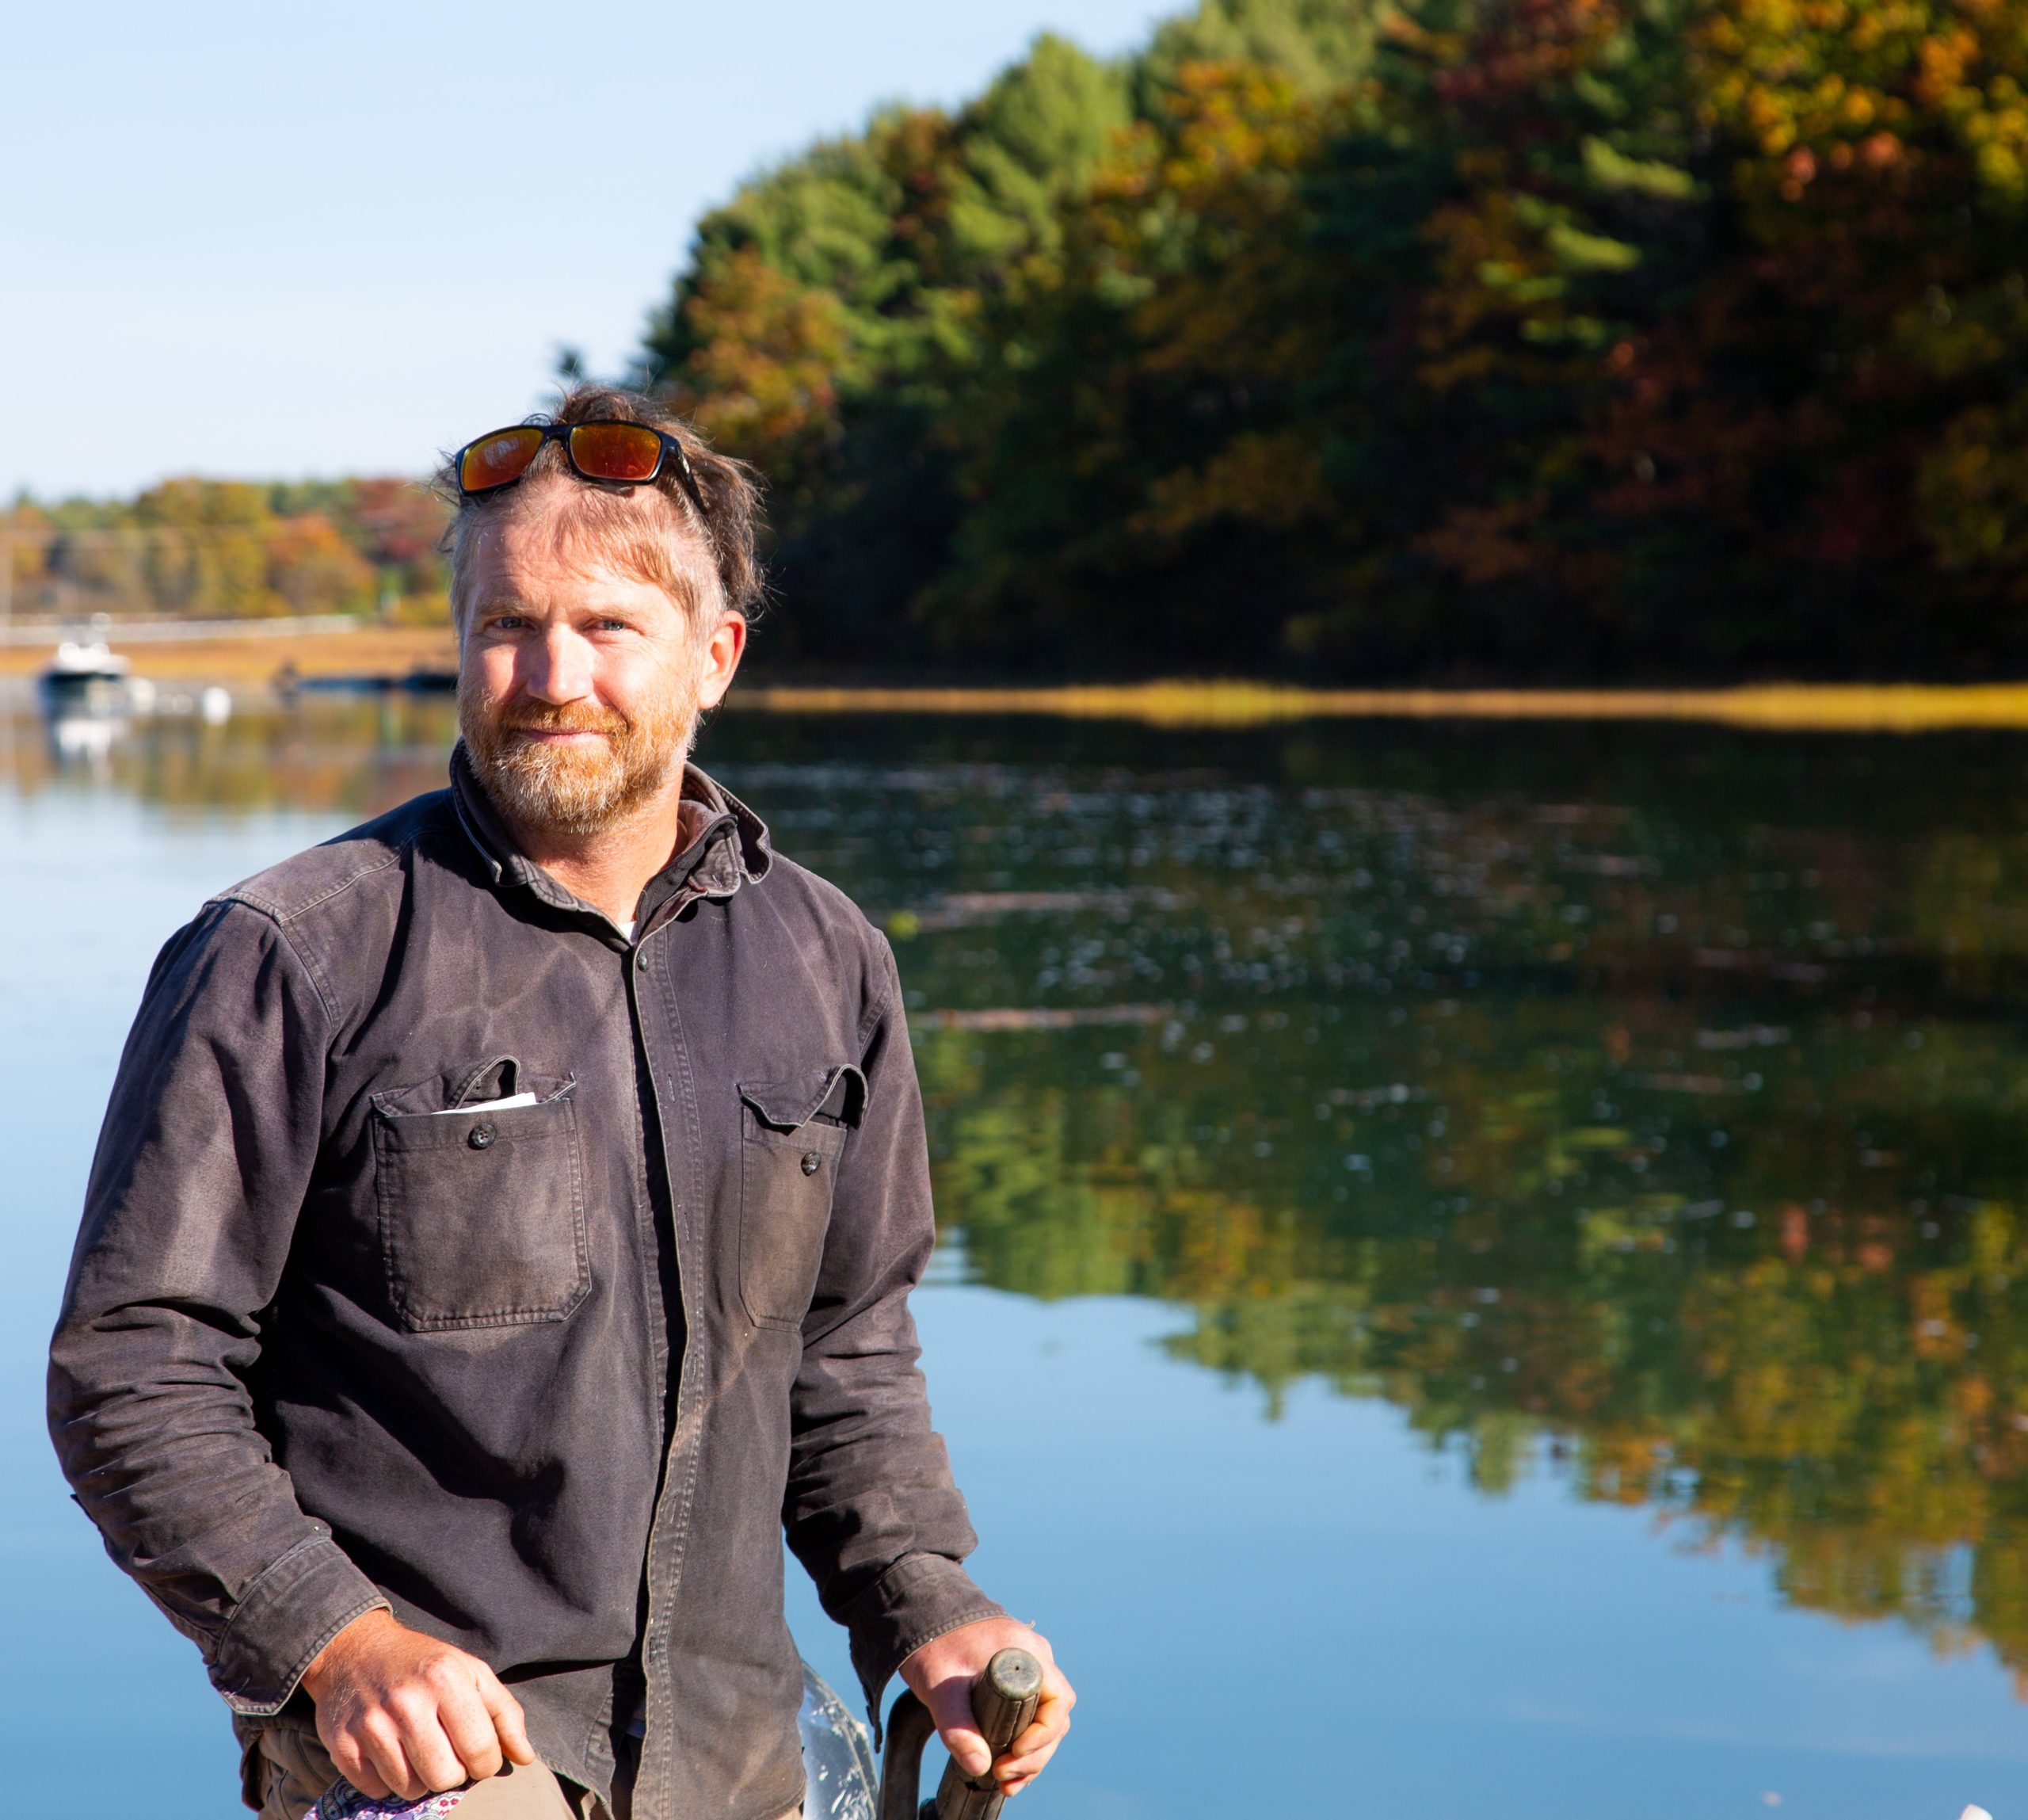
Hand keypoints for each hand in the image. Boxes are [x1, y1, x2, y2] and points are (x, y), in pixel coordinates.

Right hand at [300, 1608, 536, 1799]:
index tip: (480, 1753)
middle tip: (447, 1751)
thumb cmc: (423, 1665)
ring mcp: (371, 1726)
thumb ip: (505, 1713)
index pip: (481, 1751)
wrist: (354, 1651)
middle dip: (453, 1773)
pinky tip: (390, 1752)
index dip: (487, 1762)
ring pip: (411, 1789)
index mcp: (446, 1679)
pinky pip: (377, 1791)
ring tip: (418, 1749)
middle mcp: (407, 1703)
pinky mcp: (342, 1747)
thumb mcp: (471, 1672)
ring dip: (420, 1778)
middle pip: (445, 1778)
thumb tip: (526, 1757)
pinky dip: (388, 1780)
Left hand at [899, 1617, 1074, 1797]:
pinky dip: (1023, 1741)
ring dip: (1031, 1754)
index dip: (1043, 1734)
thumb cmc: (932, 1645)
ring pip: (1044, 1716)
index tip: (1014, 1753)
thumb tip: (980, 1767)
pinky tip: (1006, 1766)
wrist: (921, 1616)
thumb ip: (958, 1728)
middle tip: (1003, 1775)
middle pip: (1054, 1714)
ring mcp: (1026, 1664)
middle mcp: (1033, 1657)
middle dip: (1035, 1753)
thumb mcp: (940, 1688)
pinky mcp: (1014, 1675)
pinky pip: (1031, 1710)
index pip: (1058, 1699)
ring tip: (1005, 1781)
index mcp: (1025, 1653)